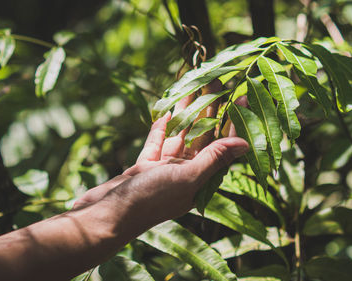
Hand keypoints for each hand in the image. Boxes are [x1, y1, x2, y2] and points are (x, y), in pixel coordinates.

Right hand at [74, 87, 248, 219]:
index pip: (223, 146)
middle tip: (216, 81)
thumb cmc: (149, 200)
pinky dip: (163, 127)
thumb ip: (213, 159)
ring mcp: (164, 169)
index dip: (233, 123)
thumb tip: (245, 143)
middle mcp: (186, 173)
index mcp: (201, 179)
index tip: (241, 98)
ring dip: (187, 112)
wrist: (106, 215)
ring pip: (180, 135)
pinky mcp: (144, 167)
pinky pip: (157, 142)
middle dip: (210, 109)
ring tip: (193, 85)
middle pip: (203, 136)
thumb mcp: (186, 178)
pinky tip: (168, 110)